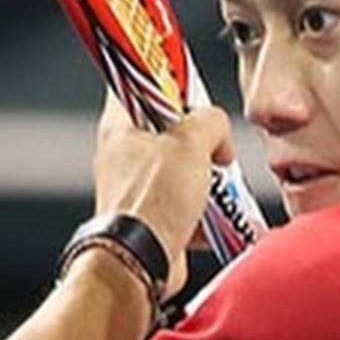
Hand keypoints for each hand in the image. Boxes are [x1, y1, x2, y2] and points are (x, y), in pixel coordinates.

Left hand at [92, 93, 233, 297]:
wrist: (141, 261)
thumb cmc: (153, 202)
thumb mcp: (191, 142)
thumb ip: (210, 121)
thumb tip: (218, 127)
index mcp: (121, 126)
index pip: (137, 81)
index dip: (165, 78)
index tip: (190, 86)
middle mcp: (123, 154)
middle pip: (166, 127)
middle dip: (198, 137)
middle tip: (213, 143)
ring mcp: (136, 186)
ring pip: (178, 166)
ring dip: (205, 175)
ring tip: (217, 182)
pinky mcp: (150, 215)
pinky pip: (183, 201)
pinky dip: (203, 208)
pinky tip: (216, 213)